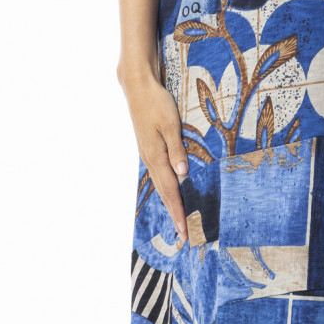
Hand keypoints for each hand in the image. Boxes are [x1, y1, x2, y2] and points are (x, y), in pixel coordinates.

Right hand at [120, 68, 190, 241]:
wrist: (138, 88)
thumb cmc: (156, 103)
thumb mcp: (170, 124)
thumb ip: (177, 150)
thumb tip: (182, 174)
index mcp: (156, 156)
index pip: (170, 190)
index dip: (178, 212)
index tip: (185, 230)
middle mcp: (150, 159)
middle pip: (165, 193)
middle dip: (175, 214)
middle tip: (185, 235)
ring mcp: (148, 155)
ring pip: (161, 185)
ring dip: (171, 204)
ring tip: (179, 221)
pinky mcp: (149, 149)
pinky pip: (159, 175)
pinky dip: (166, 189)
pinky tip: (171, 194)